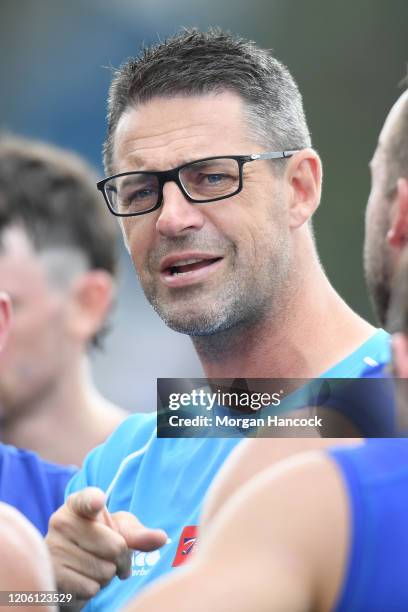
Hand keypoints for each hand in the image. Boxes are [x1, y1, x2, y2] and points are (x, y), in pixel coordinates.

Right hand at [46, 487, 166, 602]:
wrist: (69, 570)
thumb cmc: (98, 542)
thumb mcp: (119, 531)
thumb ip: (139, 534)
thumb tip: (162, 538)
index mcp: (78, 505)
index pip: (86, 500)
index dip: (93, 501)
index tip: (98, 502)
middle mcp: (61, 522)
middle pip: (114, 546)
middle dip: (122, 559)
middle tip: (111, 558)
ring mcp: (53, 549)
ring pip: (104, 571)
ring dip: (107, 576)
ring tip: (93, 567)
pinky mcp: (52, 576)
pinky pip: (91, 589)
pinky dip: (94, 589)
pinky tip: (82, 579)